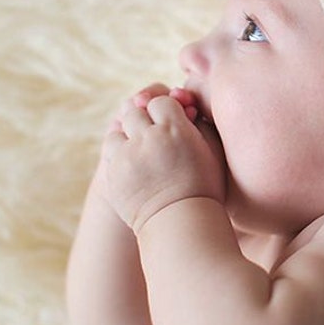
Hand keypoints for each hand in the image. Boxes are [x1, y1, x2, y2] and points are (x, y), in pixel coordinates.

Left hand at [101, 89, 226, 232]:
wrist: (181, 223)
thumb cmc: (204, 186)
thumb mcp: (212, 149)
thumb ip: (200, 122)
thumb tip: (187, 108)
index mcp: (174, 129)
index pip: (161, 100)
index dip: (168, 109)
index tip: (175, 121)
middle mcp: (147, 138)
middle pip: (136, 110)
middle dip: (146, 117)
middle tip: (157, 132)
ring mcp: (126, 156)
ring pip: (119, 127)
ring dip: (129, 132)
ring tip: (143, 146)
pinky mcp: (112, 173)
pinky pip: (110, 149)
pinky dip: (120, 150)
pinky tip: (134, 160)